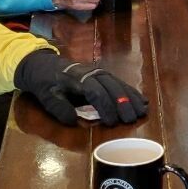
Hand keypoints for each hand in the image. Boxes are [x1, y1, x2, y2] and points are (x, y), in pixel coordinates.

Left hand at [13, 50, 148, 126]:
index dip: (105, 107)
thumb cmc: (47, 84)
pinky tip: (142, 101)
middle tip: (132, 119)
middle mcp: (93, 74)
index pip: (96, 93)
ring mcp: (100, 73)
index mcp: (79, 79)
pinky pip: (120, 83)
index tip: (111, 123)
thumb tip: (74, 120)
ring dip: (132, 98)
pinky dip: (132, 92)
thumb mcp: (47, 97)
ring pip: (119, 84)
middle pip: (112, 87)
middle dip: (123, 103)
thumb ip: (59, 109)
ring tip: (143, 111)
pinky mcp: (103, 76)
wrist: (44, 66)